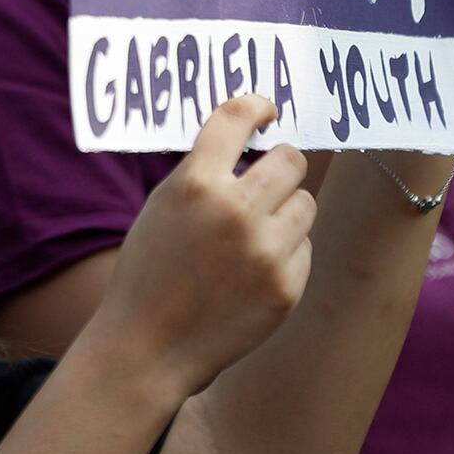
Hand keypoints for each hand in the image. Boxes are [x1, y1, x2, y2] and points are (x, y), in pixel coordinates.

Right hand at [88, 96, 313, 396]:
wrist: (148, 348)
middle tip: (269, 178)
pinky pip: (303, 248)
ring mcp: (265, 251)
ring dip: (285, 211)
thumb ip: (203, 175)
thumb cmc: (149, 272)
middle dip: (282, 165)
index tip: (267, 109)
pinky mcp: (286, 287)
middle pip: (291, 160)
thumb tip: (250, 142)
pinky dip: (284, 254)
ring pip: (305, 203)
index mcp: (195, 184)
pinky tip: (251, 274)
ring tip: (254, 235)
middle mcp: (235, 212)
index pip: (237, 118)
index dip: (256, 106)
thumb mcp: (162, 208)